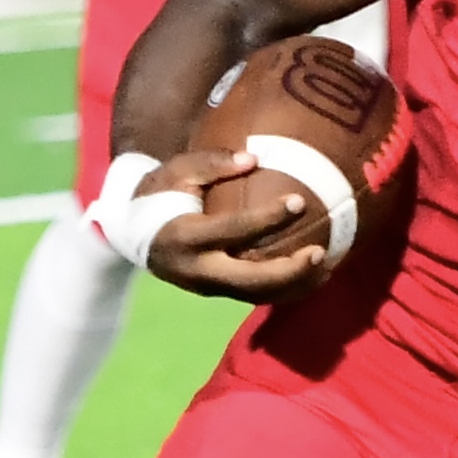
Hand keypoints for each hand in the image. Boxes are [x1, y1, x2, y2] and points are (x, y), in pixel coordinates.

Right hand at [138, 147, 326, 299]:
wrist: (131, 234)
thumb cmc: (159, 194)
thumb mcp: (176, 170)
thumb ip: (212, 163)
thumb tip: (254, 160)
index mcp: (185, 236)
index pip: (233, 230)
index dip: (267, 219)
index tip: (299, 202)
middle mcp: (197, 269)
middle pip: (249, 280)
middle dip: (288, 270)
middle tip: (319, 252)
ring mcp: (206, 287)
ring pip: (256, 296)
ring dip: (293, 286)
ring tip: (326, 268)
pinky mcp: (216, 293)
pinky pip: (256, 297)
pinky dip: (285, 290)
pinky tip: (311, 277)